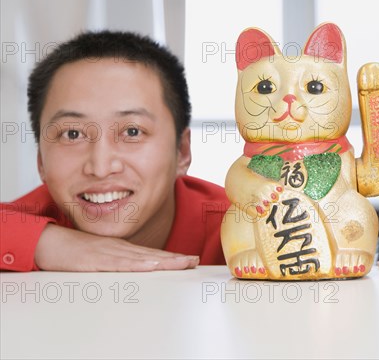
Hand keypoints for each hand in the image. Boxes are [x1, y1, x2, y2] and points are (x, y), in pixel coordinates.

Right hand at [34, 224, 198, 271]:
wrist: (49, 242)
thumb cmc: (74, 251)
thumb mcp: (100, 257)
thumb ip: (116, 262)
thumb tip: (133, 270)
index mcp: (122, 249)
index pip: (151, 254)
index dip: (171, 258)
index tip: (189, 260)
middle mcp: (120, 249)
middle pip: (153, 255)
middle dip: (175, 259)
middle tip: (195, 260)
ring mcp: (110, 253)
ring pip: (143, 258)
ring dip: (165, 261)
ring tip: (183, 263)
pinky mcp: (98, 260)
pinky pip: (121, 263)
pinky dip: (138, 265)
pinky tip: (151, 265)